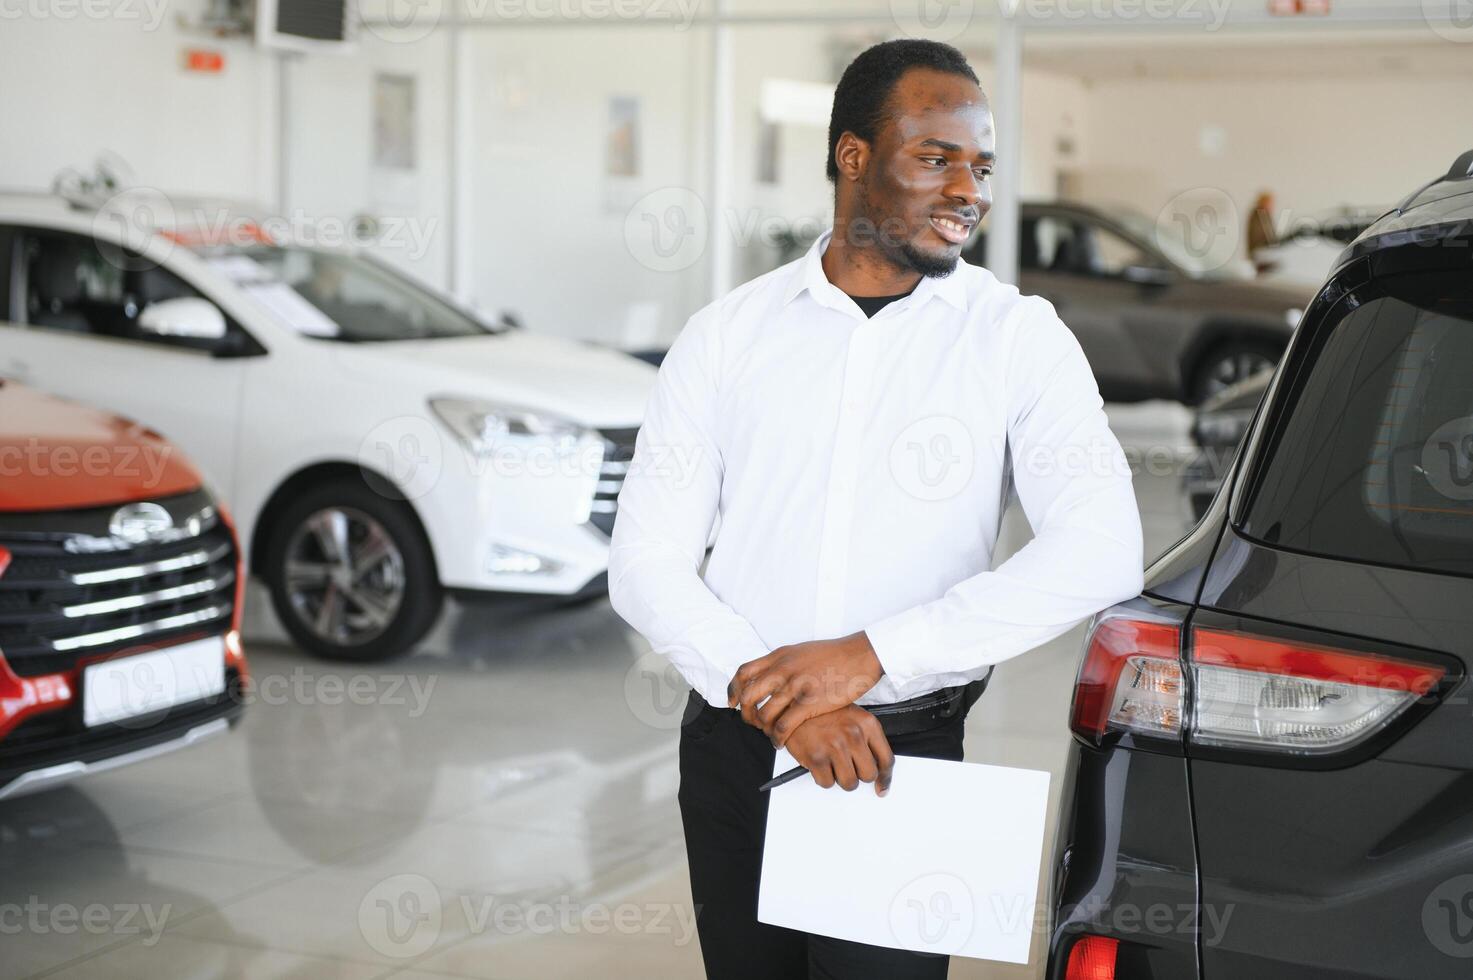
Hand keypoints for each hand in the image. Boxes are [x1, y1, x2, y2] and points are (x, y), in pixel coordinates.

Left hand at [728, 631, 883, 745]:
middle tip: (753, 722)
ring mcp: (795, 686)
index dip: (734, 690)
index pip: (744, 673)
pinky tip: (781, 741)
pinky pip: (782, 726)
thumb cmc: (835, 655)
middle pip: (748, 696)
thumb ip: (784, 663)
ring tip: (770, 734)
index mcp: (779, 656)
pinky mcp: (809, 703)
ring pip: (763, 714)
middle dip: (746, 714)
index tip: (734, 702)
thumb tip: (770, 674)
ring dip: (763, 729)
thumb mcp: (801, 651)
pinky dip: (777, 738)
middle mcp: (783, 670)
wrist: (860, 655)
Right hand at [784, 706, 894, 794]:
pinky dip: (823, 778)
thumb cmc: (821, 711)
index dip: (885, 778)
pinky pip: (827, 783)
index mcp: (867, 724)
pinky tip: (819, 762)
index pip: (886, 759)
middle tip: (848, 767)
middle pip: (868, 775)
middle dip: (858, 775)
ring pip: (849, 783)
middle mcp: (854, 734)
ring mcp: (836, 747)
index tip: (882, 787)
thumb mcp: (852, 717)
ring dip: (840, 778)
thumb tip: (876, 765)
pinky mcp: (817, 758)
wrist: (792, 704)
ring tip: (832, 762)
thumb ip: (867, 739)